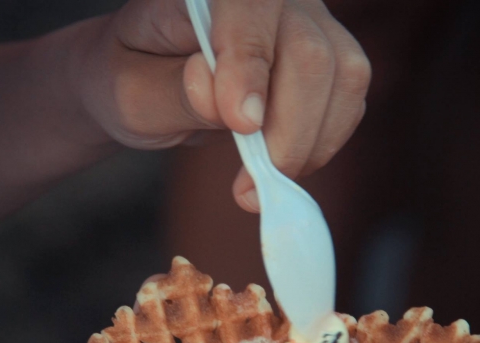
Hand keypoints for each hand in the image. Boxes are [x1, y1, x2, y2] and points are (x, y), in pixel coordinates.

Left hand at [72, 0, 370, 211]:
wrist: (146, 80)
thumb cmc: (133, 78)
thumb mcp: (130, 92)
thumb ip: (174, 93)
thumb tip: (219, 98)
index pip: (250, 6)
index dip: (250, 65)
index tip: (241, 125)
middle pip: (310, 51)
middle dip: (286, 130)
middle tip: (246, 188)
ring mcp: (306, 22)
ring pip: (343, 77)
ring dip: (307, 145)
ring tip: (257, 184)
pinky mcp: (328, 58)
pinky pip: (348, 102)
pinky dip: (319, 146)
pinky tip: (278, 167)